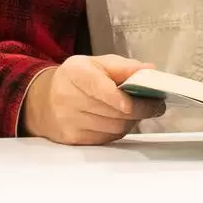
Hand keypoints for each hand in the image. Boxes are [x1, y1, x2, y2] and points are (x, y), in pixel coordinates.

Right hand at [22, 54, 166, 145]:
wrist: (45, 101)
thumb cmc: (77, 79)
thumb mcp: (97, 64)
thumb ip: (124, 67)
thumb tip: (150, 70)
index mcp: (75, 72)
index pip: (98, 87)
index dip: (119, 97)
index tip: (140, 100)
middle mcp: (67, 97)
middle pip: (111, 111)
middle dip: (139, 110)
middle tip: (156, 106)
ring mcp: (69, 121)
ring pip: (112, 127)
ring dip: (131, 121)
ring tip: (138, 112)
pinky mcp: (73, 139)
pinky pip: (106, 139)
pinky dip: (119, 131)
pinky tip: (120, 121)